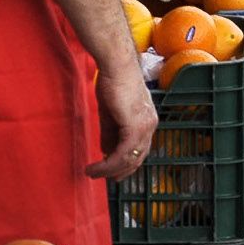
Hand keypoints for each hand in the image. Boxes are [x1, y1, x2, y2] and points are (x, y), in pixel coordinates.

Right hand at [85, 63, 157, 179]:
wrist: (116, 65)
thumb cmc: (113, 81)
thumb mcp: (110, 113)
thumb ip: (110, 133)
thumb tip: (106, 151)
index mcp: (147, 120)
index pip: (139, 148)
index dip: (126, 162)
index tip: (111, 170)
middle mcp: (150, 125)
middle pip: (137, 158)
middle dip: (120, 171)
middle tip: (105, 178)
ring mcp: (145, 127)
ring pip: (130, 159)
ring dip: (110, 170)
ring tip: (93, 173)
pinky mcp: (135, 127)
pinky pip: (122, 154)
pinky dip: (108, 164)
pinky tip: (95, 167)